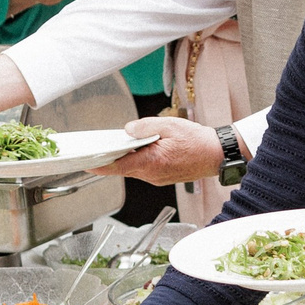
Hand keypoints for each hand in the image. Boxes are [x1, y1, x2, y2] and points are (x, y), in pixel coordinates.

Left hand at [105, 117, 223, 183]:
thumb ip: (145, 126)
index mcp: (152, 161)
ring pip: (134, 168)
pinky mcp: (162, 177)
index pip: (119, 166)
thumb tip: (129, 130)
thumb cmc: (198, 141)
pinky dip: (139, 160)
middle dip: (112, 158)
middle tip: (101, 146)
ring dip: (128, 157)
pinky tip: (143, 148)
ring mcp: (157, 178)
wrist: (217, 155)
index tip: (87, 163)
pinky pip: (144, 169)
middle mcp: (152, 174)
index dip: (100, 165)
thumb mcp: (169, 125)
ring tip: (126, 143)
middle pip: (124, 168)